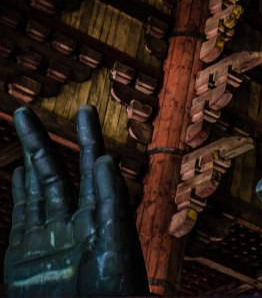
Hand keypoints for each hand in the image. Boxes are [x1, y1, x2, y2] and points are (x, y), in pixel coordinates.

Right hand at [4, 106, 147, 296]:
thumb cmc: (115, 289)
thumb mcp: (115, 243)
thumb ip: (111, 202)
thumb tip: (103, 160)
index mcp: (102, 213)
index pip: (92, 165)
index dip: (88, 136)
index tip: (84, 109)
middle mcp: (74, 220)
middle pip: (54, 171)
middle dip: (40, 141)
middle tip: (24, 110)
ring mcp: (48, 237)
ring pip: (35, 189)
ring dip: (28, 160)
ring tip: (23, 128)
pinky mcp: (24, 258)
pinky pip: (21, 218)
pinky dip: (19, 193)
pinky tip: (19, 173)